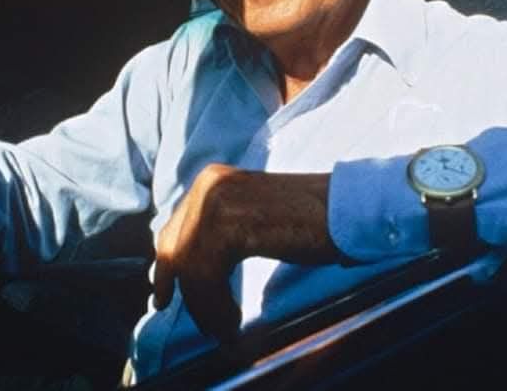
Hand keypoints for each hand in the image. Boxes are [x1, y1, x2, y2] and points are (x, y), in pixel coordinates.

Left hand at [153, 163, 334, 341]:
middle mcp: (208, 184)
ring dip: (205, 308)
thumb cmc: (305, 218)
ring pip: (190, 268)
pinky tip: (233, 321)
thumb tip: (187, 262)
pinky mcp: (232, 224)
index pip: (172, 229)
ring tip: (227, 327)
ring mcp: (218, 201)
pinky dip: (216, 308)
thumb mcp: (250, 214)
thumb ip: (218, 227)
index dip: (166, 269)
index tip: (164, 297)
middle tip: (208, 325)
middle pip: (176, 250)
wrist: (342, 209)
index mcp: (211, 179)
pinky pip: (207, 277)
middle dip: (187, 294)